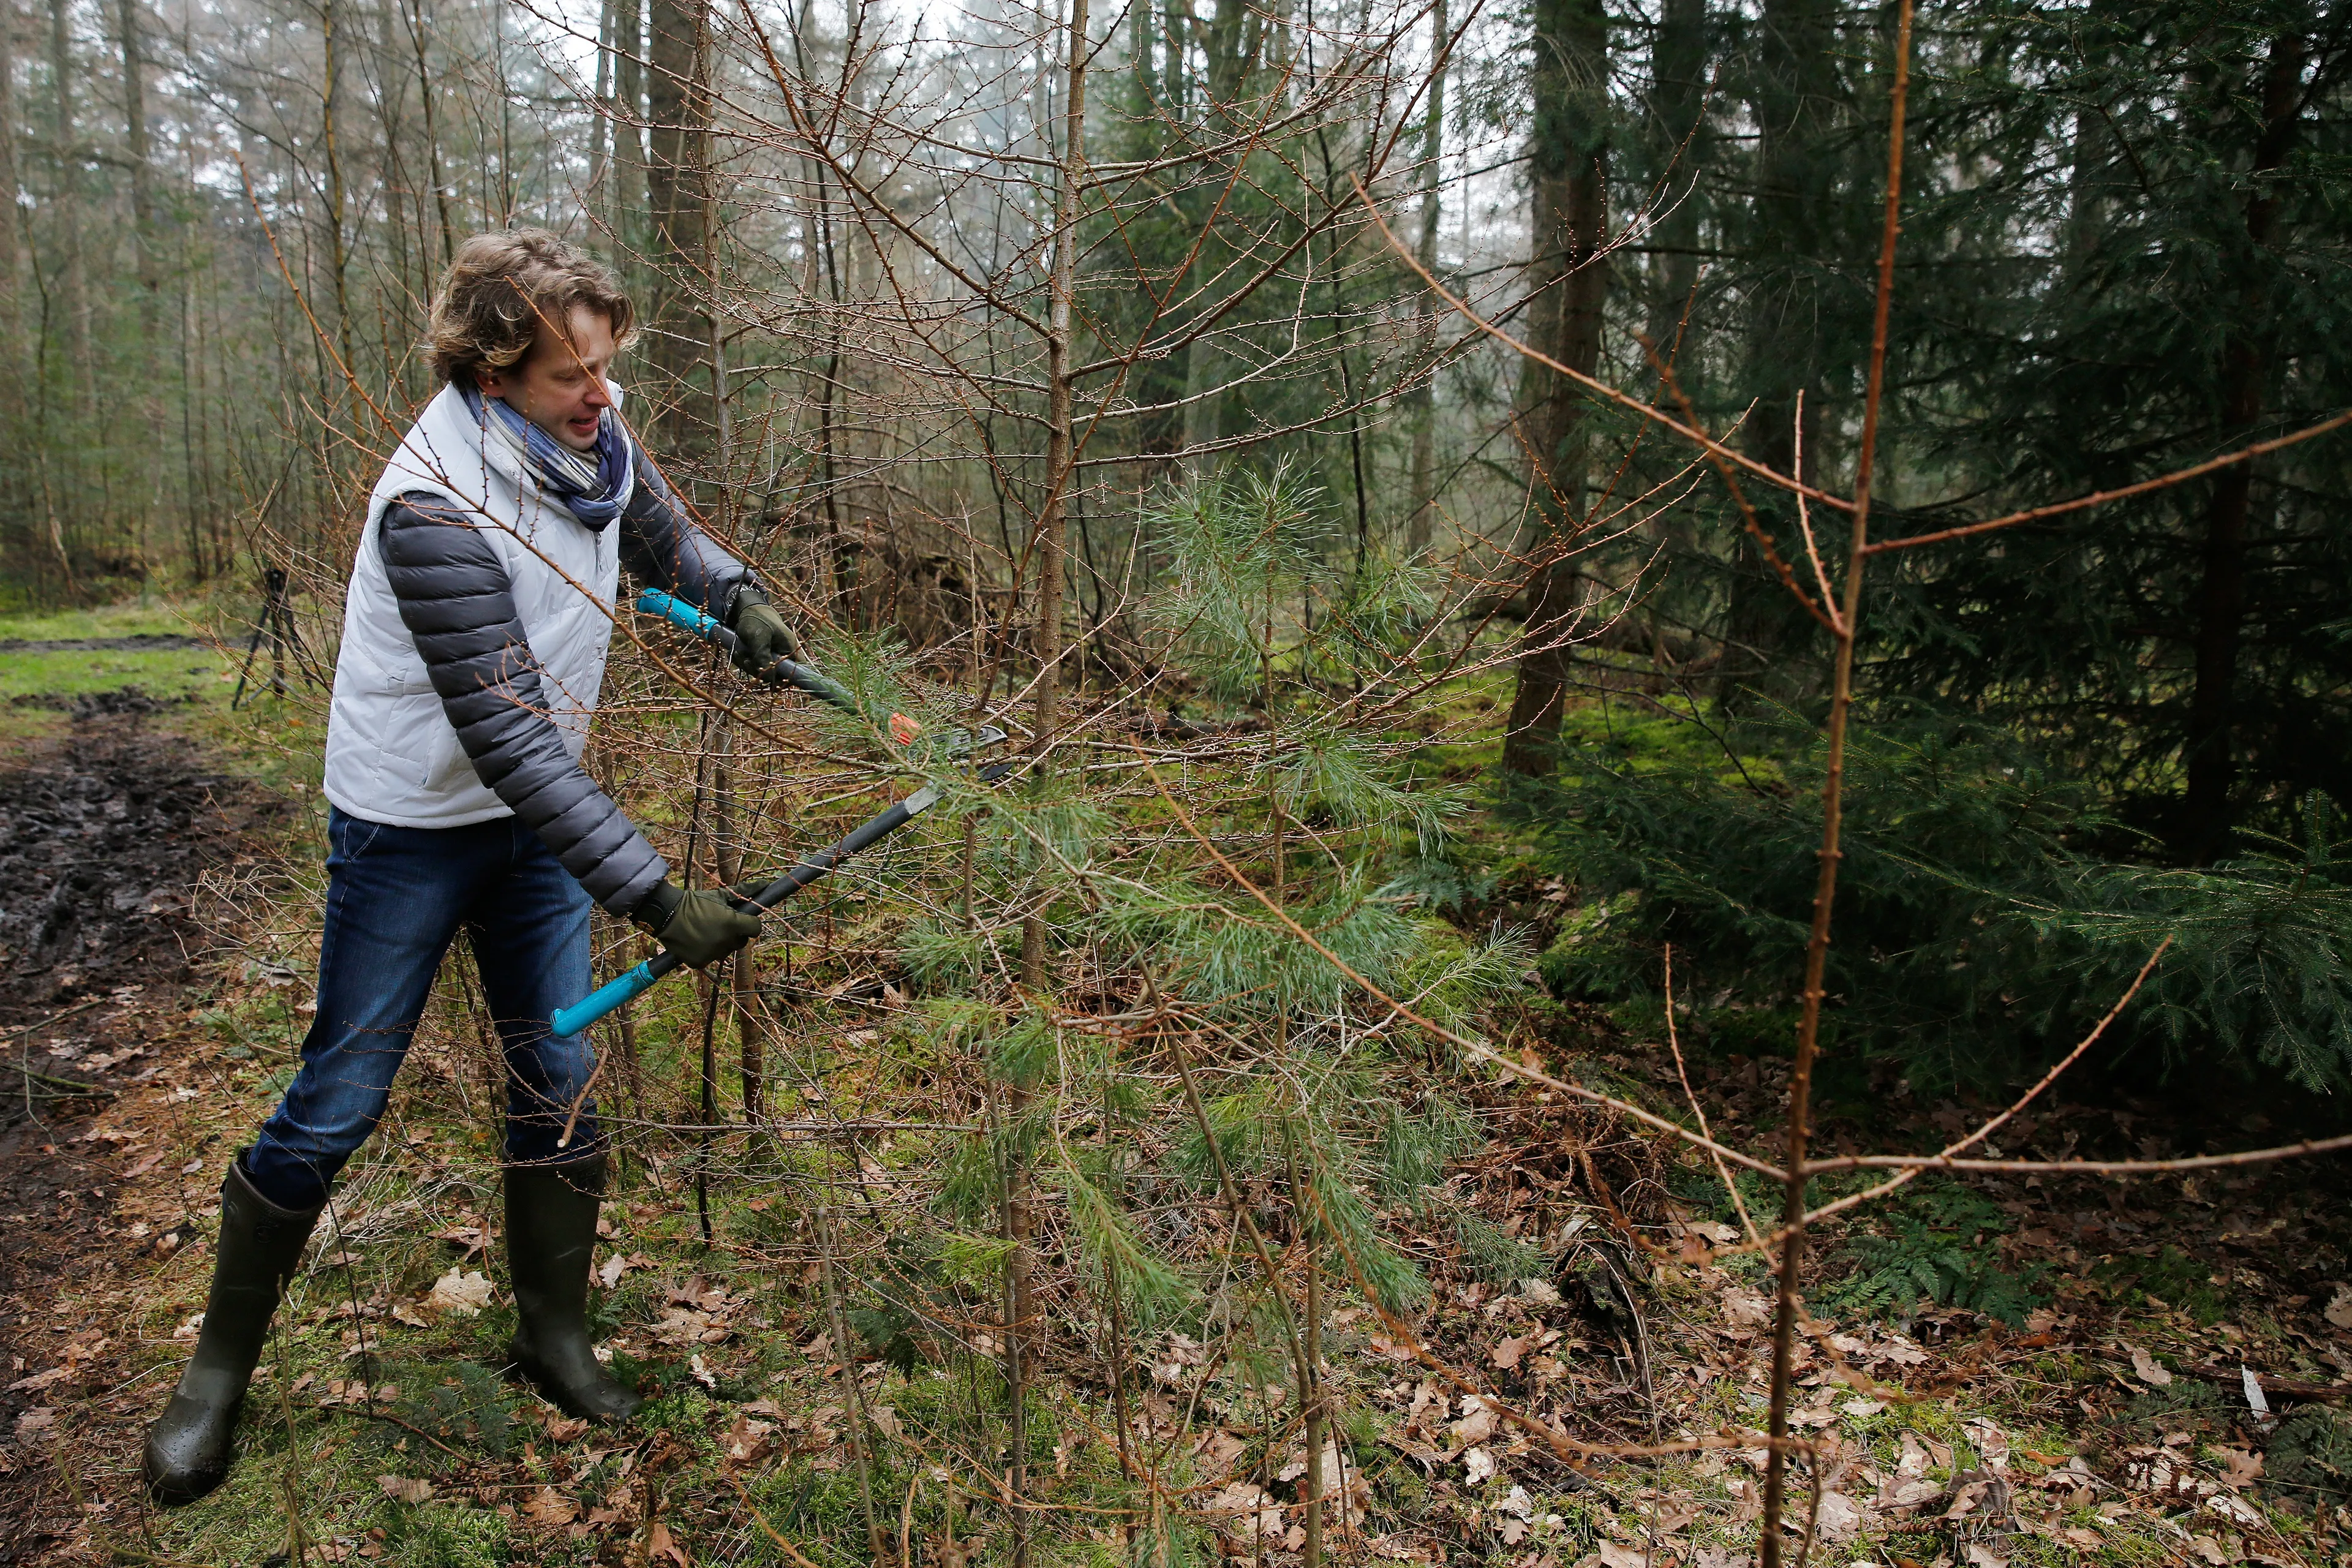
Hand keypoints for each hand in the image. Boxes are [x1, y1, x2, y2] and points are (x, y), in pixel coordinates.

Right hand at [634, 882, 760, 967]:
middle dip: (735, 933)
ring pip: (726, 951)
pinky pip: (710, 959)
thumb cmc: (696, 902)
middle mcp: (725, 941)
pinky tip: (697, 940)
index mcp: (733, 924)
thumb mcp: (720, 895)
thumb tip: (765, 885)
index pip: (755, 928)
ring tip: (706, 930)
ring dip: (721, 943)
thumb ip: (744, 891)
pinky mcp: (699, 963)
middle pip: (741, 941)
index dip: (750, 923)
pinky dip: (705, 952)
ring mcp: (712, 954)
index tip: (743, 920)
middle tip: (720, 924)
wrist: (667, 913)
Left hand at [727, 588, 800, 674]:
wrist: (748, 611)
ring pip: (763, 673)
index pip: (797, 671)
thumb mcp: (758, 636)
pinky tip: (738, 653)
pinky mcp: (762, 658)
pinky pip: (754, 668)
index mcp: (791, 649)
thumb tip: (766, 677)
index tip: (771, 683)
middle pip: (777, 676)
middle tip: (746, 661)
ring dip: (749, 666)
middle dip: (759, 671)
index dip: (786, 681)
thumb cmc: (757, 620)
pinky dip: (745, 663)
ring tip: (739, 653)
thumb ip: (762, 655)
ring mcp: (773, 658)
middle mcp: (785, 656)